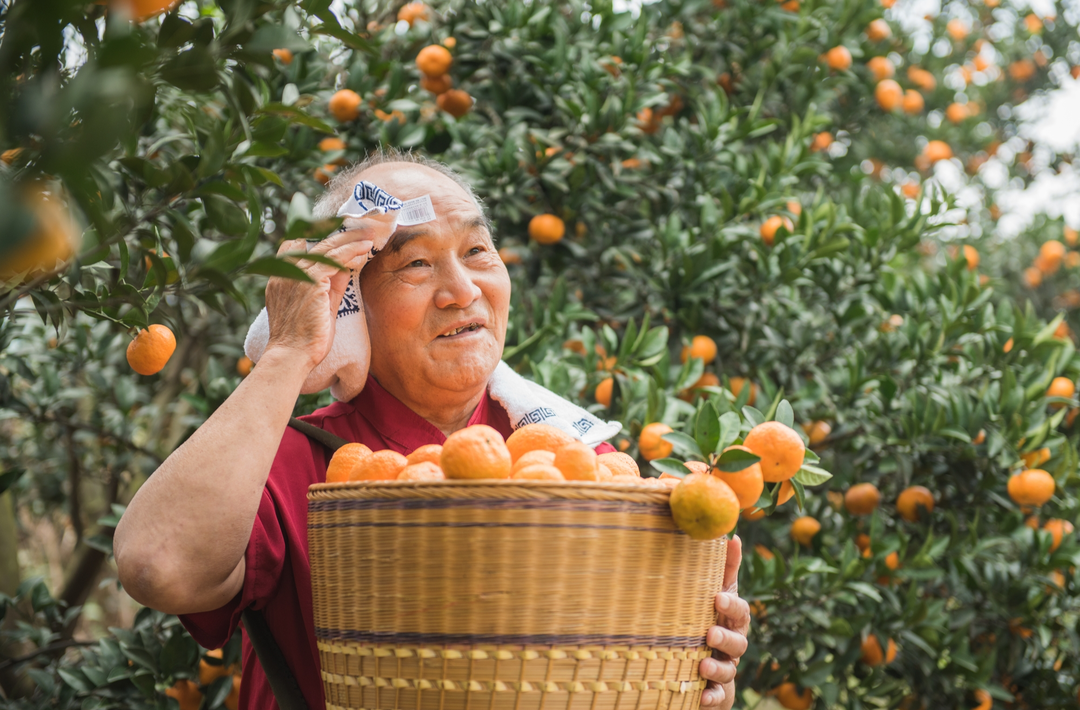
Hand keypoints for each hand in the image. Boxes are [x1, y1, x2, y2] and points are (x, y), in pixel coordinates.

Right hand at [264, 230, 373, 372]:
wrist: (292, 357)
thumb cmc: (305, 339)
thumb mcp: (320, 306)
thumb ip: (331, 286)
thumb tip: (347, 268)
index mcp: (281, 278)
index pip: (295, 245)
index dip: (319, 238)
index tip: (341, 235)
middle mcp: (285, 272)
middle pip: (314, 242)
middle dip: (339, 234)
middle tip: (362, 228)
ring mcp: (296, 275)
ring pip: (326, 248)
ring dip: (350, 239)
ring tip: (370, 234)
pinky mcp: (311, 282)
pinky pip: (334, 259)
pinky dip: (351, 251)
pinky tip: (365, 248)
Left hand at [700, 535, 749, 709]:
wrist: (698, 661)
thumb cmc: (707, 617)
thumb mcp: (715, 593)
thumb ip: (724, 568)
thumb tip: (733, 535)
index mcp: (731, 619)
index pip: (738, 610)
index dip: (731, 604)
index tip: (717, 597)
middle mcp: (732, 644)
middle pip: (738, 642)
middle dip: (726, 638)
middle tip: (709, 633)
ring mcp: (726, 668)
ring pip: (729, 670)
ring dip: (717, 668)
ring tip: (702, 665)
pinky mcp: (717, 692)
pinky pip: (718, 696)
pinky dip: (711, 697)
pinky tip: (701, 697)